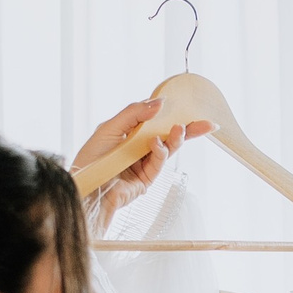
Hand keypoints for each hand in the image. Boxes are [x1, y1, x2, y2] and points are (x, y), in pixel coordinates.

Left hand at [72, 96, 210, 226]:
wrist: (87, 189)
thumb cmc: (91, 159)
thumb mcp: (110, 128)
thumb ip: (133, 113)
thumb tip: (159, 103)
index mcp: (130, 132)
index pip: (154, 119)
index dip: (170, 112)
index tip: (186, 105)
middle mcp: (139, 147)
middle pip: (167, 134)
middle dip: (187, 129)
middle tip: (205, 123)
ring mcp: (144, 163)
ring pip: (167, 148)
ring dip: (175, 138)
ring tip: (179, 129)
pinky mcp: (146, 178)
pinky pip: (159, 163)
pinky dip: (160, 152)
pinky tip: (156, 145)